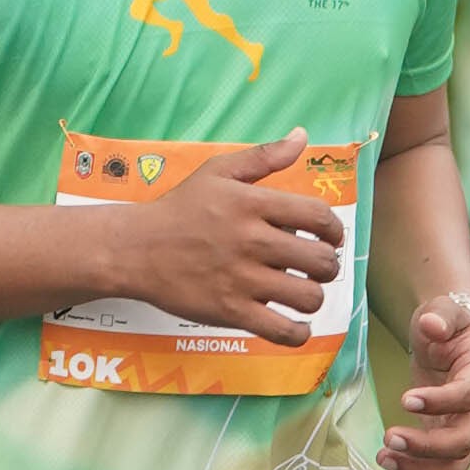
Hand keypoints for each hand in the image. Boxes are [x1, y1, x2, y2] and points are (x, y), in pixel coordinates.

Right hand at [82, 133, 350, 343]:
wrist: (135, 248)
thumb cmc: (180, 208)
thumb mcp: (218, 171)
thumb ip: (264, 156)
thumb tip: (302, 136)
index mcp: (252, 205)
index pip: (318, 216)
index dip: (334, 229)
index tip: (331, 237)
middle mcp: (252, 241)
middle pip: (320, 260)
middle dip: (328, 266)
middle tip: (317, 267)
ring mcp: (242, 280)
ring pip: (307, 297)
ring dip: (314, 297)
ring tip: (304, 293)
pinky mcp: (230, 312)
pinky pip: (282, 331)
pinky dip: (298, 333)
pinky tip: (296, 325)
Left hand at [377, 290, 469, 469]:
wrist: (446, 338)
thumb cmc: (444, 322)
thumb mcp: (441, 309)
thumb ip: (439, 316)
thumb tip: (431, 326)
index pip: (467, 396)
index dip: (439, 402)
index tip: (404, 399)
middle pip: (463, 441)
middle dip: (425, 447)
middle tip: (387, 438)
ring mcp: (464, 428)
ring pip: (454, 467)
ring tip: (384, 460)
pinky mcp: (447, 442)